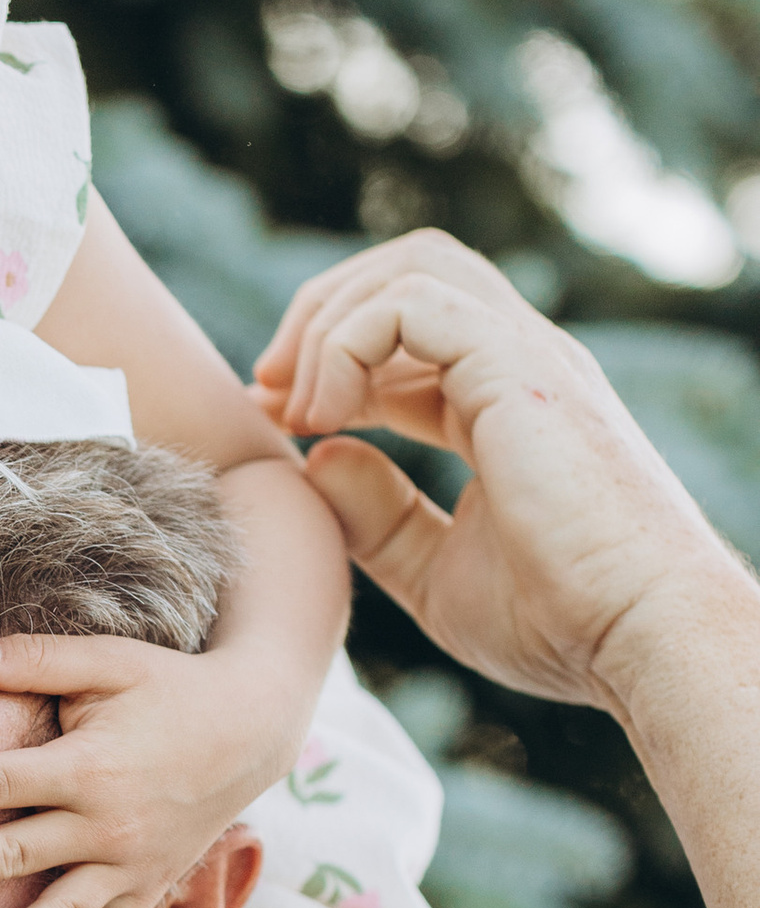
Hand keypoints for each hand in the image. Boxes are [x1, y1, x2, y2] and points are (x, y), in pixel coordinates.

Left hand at [251, 230, 743, 717]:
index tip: (275, 419)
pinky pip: (411, 302)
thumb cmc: (562, 624)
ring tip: (294, 406)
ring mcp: (525, 356)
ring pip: (411, 267)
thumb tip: (317, 455)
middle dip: (320, 315)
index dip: (328, 361)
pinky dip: (347, 342)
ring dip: (329, 322)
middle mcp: (520, 362)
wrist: (640, 640)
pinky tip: (326, 416)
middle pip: (408, 272)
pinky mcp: (518, 366)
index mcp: (507, 401)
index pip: (408, 334)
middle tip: (267, 391)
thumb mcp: (436, 573)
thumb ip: (377, 517)